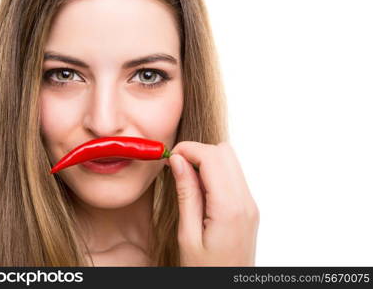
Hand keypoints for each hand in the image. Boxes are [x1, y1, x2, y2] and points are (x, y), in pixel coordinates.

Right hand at [167, 141, 258, 265]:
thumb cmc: (206, 271)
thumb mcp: (187, 235)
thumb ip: (186, 193)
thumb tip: (178, 161)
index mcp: (229, 208)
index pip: (213, 157)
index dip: (189, 149)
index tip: (171, 156)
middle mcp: (246, 202)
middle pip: (225, 153)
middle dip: (198, 152)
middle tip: (176, 166)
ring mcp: (250, 204)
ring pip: (231, 161)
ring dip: (206, 161)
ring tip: (186, 179)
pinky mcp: (248, 208)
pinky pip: (233, 176)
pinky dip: (214, 173)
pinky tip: (199, 189)